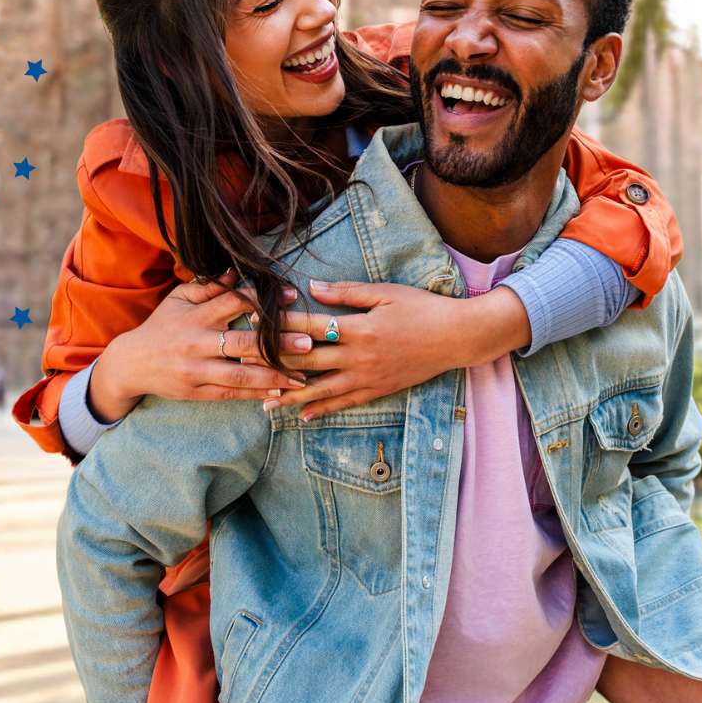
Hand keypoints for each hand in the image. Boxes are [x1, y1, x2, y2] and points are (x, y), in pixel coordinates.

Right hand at [89, 269, 310, 423]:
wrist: (131, 363)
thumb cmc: (161, 326)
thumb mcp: (179, 299)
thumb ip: (208, 286)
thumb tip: (236, 270)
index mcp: (195, 316)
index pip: (235, 303)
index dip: (265, 300)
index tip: (293, 297)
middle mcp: (196, 343)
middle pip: (244, 342)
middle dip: (278, 343)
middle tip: (309, 342)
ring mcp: (196, 370)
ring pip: (240, 374)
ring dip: (274, 375)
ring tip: (302, 376)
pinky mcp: (195, 392)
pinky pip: (229, 393)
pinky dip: (254, 393)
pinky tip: (277, 391)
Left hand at [261, 279, 533, 419]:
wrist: (457, 337)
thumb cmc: (422, 308)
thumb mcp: (384, 293)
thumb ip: (346, 292)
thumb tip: (313, 286)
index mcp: (358, 328)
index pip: (308, 327)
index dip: (279, 325)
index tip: (253, 324)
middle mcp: (358, 356)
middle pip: (307, 362)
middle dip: (273, 364)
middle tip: (244, 366)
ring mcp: (368, 377)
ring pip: (321, 390)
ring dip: (291, 396)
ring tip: (264, 401)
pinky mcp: (378, 389)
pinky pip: (345, 403)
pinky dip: (323, 410)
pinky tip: (303, 416)